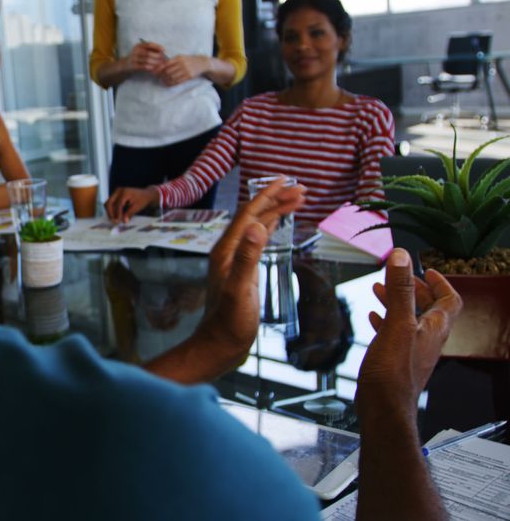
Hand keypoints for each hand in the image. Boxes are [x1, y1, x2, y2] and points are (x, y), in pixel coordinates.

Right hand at [105, 187, 158, 222]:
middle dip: (110, 213)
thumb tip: (124, 221)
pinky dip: (111, 209)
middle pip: (109, 203)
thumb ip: (129, 213)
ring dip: (110, 212)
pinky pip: (110, 203)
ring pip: (108, 203)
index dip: (118, 214)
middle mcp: (118, 190)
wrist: (145, 194)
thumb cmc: (142, 200)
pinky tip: (115, 216)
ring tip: (114, 219)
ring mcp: (116, 192)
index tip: (118, 222)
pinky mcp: (116, 195)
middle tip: (114, 221)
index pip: (118, 205)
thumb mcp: (137, 207)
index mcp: (125, 192)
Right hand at [123, 41, 166, 74]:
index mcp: (138, 45)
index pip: (149, 44)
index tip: (164, 50)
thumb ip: (150, 50)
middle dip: (157, 56)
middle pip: (148, 53)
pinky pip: (144, 66)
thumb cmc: (137, 56)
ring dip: (155, 62)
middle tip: (163, 59)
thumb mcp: (142, 50)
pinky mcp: (134, 66)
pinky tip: (155, 68)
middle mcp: (135, 51)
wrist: (125, 64)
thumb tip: (162, 51)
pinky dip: (150, 67)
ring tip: (161, 64)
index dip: (157, 46)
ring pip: (147, 60)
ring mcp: (134, 58)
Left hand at [158, 55, 208, 86]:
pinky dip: (171, 83)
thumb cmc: (188, 60)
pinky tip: (168, 84)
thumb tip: (159, 66)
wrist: (202, 63)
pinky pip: (178, 81)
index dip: (159, 69)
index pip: (166, 64)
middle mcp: (182, 64)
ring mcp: (186, 70)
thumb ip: (172, 61)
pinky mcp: (189, 76)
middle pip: (168, 71)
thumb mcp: (181, 57)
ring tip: (163, 81)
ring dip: (166, 80)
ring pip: (172, 77)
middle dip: (162, 75)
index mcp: (179, 58)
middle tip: (158, 77)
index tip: (155, 72)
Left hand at [190, 179, 305, 369]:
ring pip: (256, 227)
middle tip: (303, 190)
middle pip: (253, 216)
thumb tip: (256, 226)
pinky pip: (257, 240)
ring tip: (298, 200)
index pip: (248, 213)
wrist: (220, 345)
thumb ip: (247, 258)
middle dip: (276, 200)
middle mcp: (229, 251)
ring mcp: (235, 260)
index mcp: (226, 250)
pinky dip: (270, 227)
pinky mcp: (242, 270)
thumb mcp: (240, 290)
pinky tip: (277, 225)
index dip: (268, 195)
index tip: (287, 180)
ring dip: (276, 211)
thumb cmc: (230, 322)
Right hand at [357, 250, 461, 413]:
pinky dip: (386, 321)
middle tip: (399, 277)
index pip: (449, 299)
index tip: (427, 270)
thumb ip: (400, 289)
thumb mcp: (397, 323)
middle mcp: (428, 339)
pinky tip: (373, 318)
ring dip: (397, 303)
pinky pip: (396, 334)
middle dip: (412, 289)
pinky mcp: (398, 360)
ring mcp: (414, 350)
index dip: (440, 282)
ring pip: (410, 319)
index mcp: (435, 328)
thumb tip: (401, 257)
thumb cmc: (393, 373)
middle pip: (428, 308)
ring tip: (379, 291)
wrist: (384, 407)